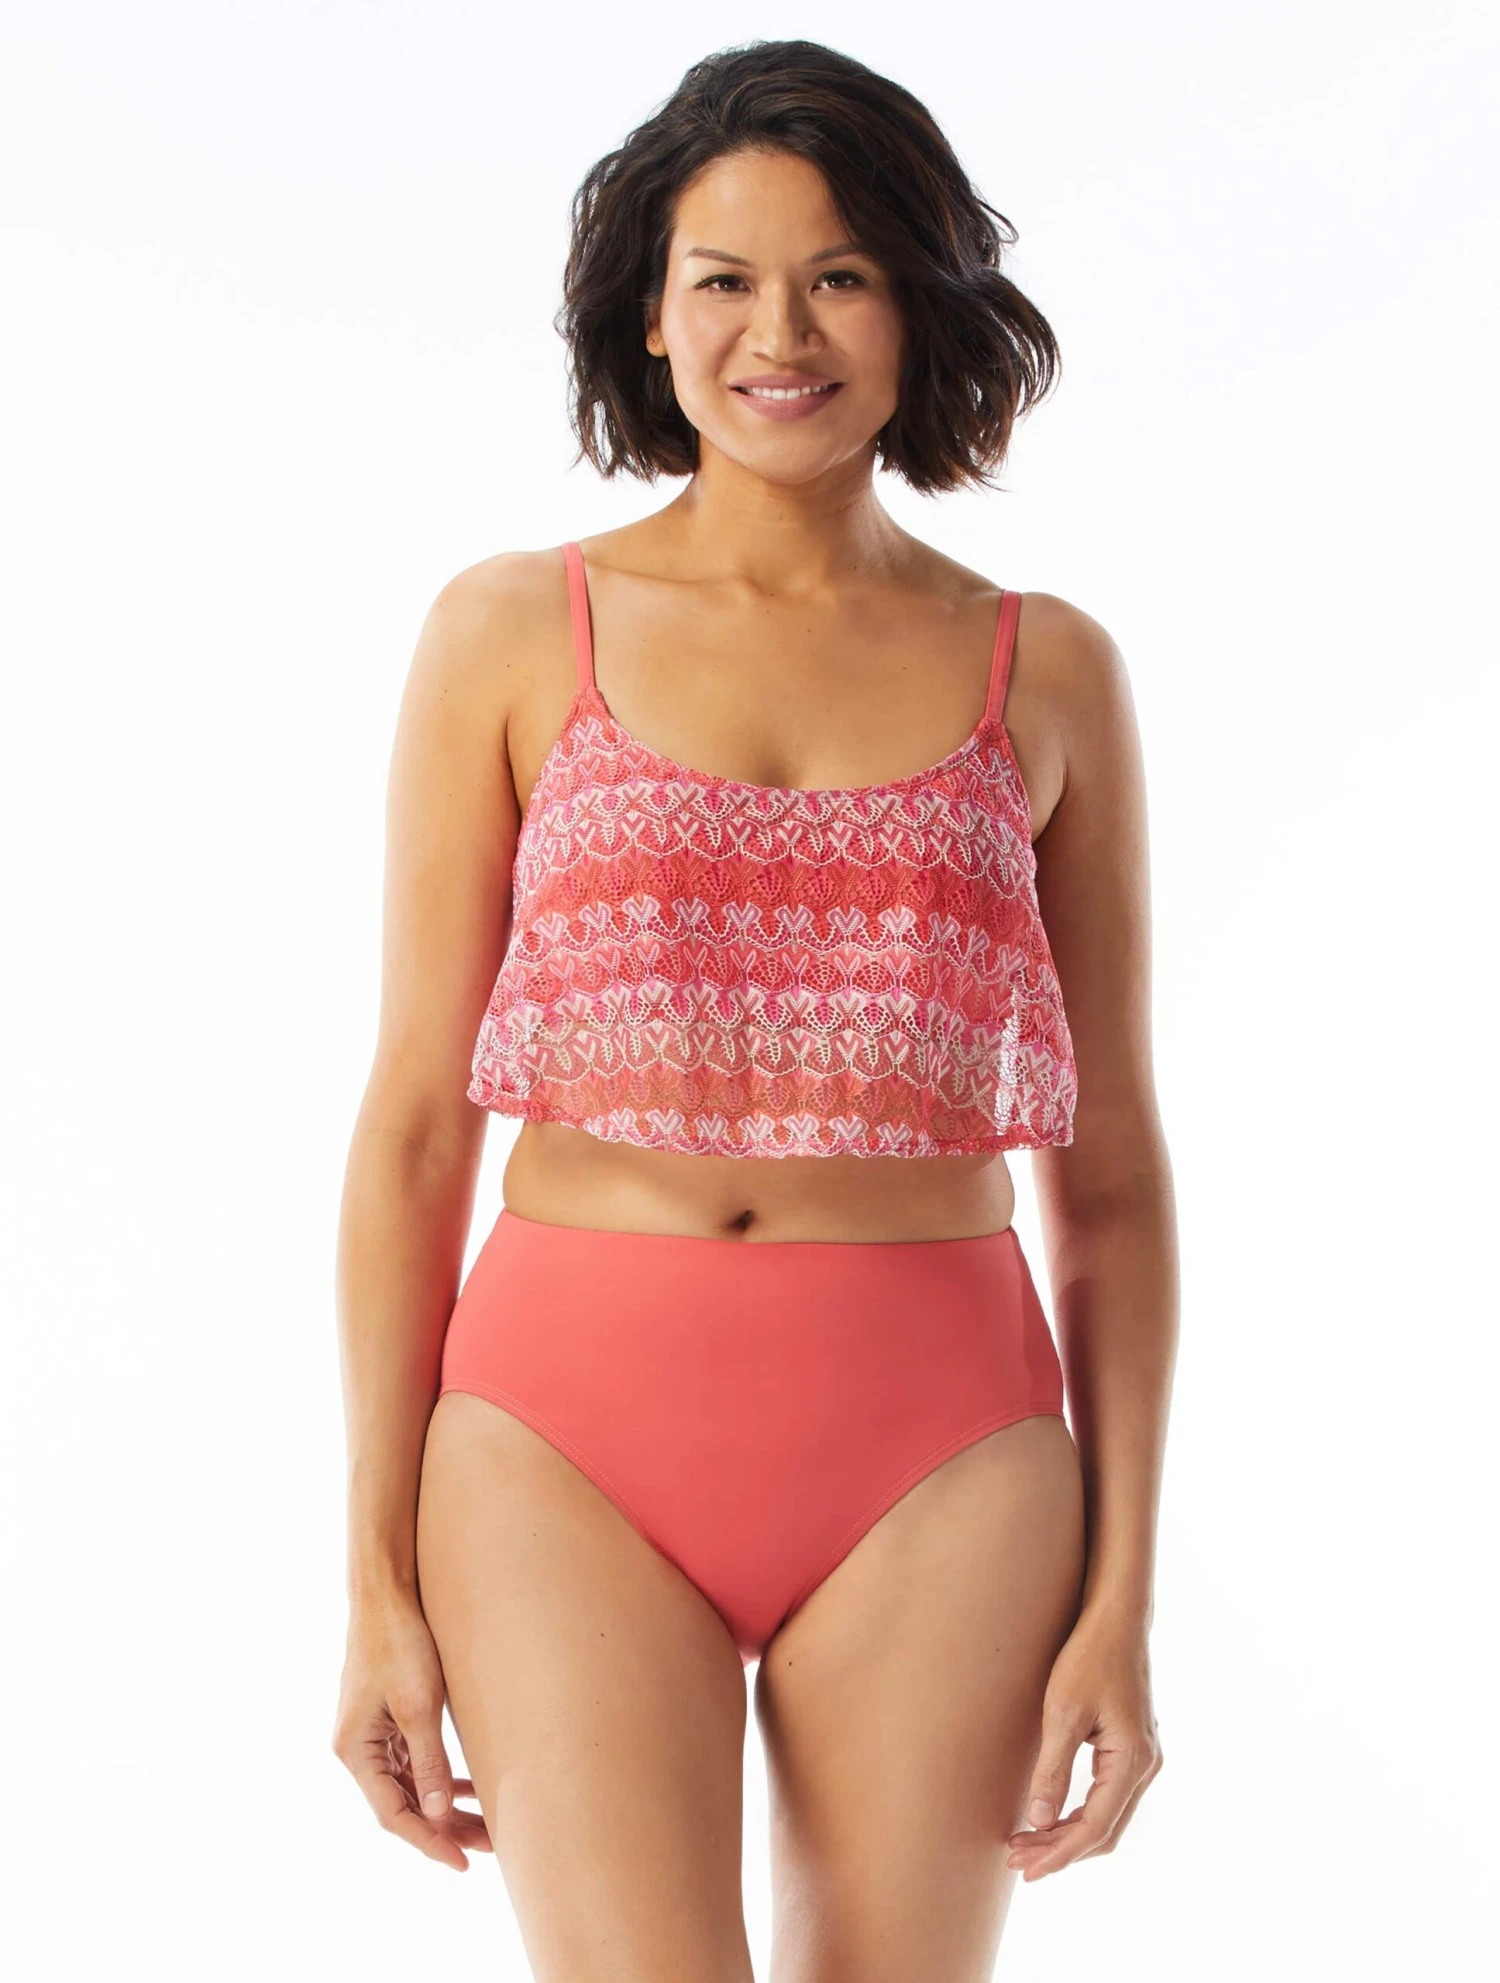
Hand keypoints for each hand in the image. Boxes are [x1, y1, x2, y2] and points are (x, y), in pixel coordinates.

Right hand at [332, 1592, 491, 1870]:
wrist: (388, 1593)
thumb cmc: (400, 1643)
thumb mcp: (418, 1705)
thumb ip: (429, 1760)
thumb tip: (438, 1815)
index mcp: (354, 1751)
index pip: (392, 1814)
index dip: (427, 1841)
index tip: (461, 1863)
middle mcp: (358, 1749)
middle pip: (403, 1804)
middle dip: (443, 1828)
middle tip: (488, 1846)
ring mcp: (372, 1735)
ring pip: (411, 1787)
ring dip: (444, 1806)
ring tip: (484, 1826)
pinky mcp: (388, 1720)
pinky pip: (413, 1764)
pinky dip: (440, 1779)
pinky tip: (468, 1790)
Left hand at [1007, 1603, 1161, 1879]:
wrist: (1117, 1619)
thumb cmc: (1089, 1657)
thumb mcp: (1063, 1711)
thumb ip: (1052, 1769)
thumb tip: (1040, 1821)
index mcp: (1132, 1760)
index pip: (1094, 1828)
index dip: (1058, 1853)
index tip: (1024, 1867)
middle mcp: (1146, 1766)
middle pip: (1104, 1831)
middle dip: (1060, 1851)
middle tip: (1016, 1862)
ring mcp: (1145, 1759)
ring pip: (1108, 1818)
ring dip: (1068, 1835)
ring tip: (1026, 1844)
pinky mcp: (1134, 1749)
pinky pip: (1109, 1798)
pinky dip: (1080, 1815)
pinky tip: (1050, 1816)